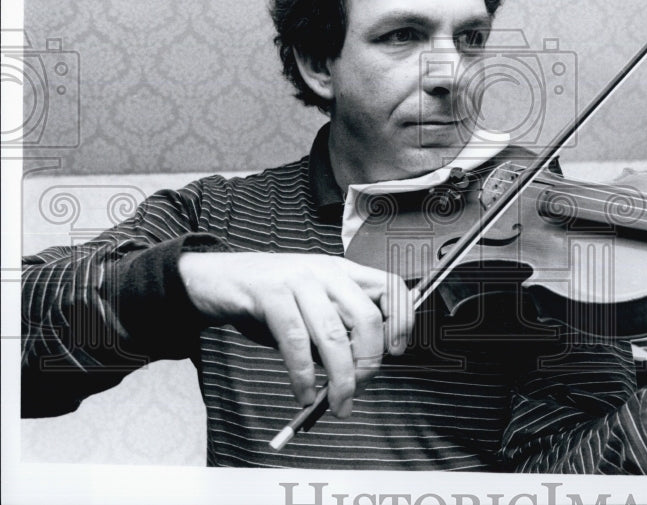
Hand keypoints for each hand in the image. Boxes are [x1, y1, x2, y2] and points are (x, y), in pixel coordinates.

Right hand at [178, 252, 413, 416]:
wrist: (214, 279)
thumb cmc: (267, 299)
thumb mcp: (311, 308)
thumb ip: (336, 331)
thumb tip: (357, 373)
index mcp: (343, 272)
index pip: (391, 287)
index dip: (402, 320)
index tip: (396, 351)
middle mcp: (326, 271)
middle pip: (367, 318)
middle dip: (368, 363)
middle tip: (358, 389)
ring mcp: (299, 279)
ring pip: (334, 334)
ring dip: (340, 379)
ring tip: (337, 403)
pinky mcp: (270, 293)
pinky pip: (296, 341)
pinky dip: (303, 375)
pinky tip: (304, 392)